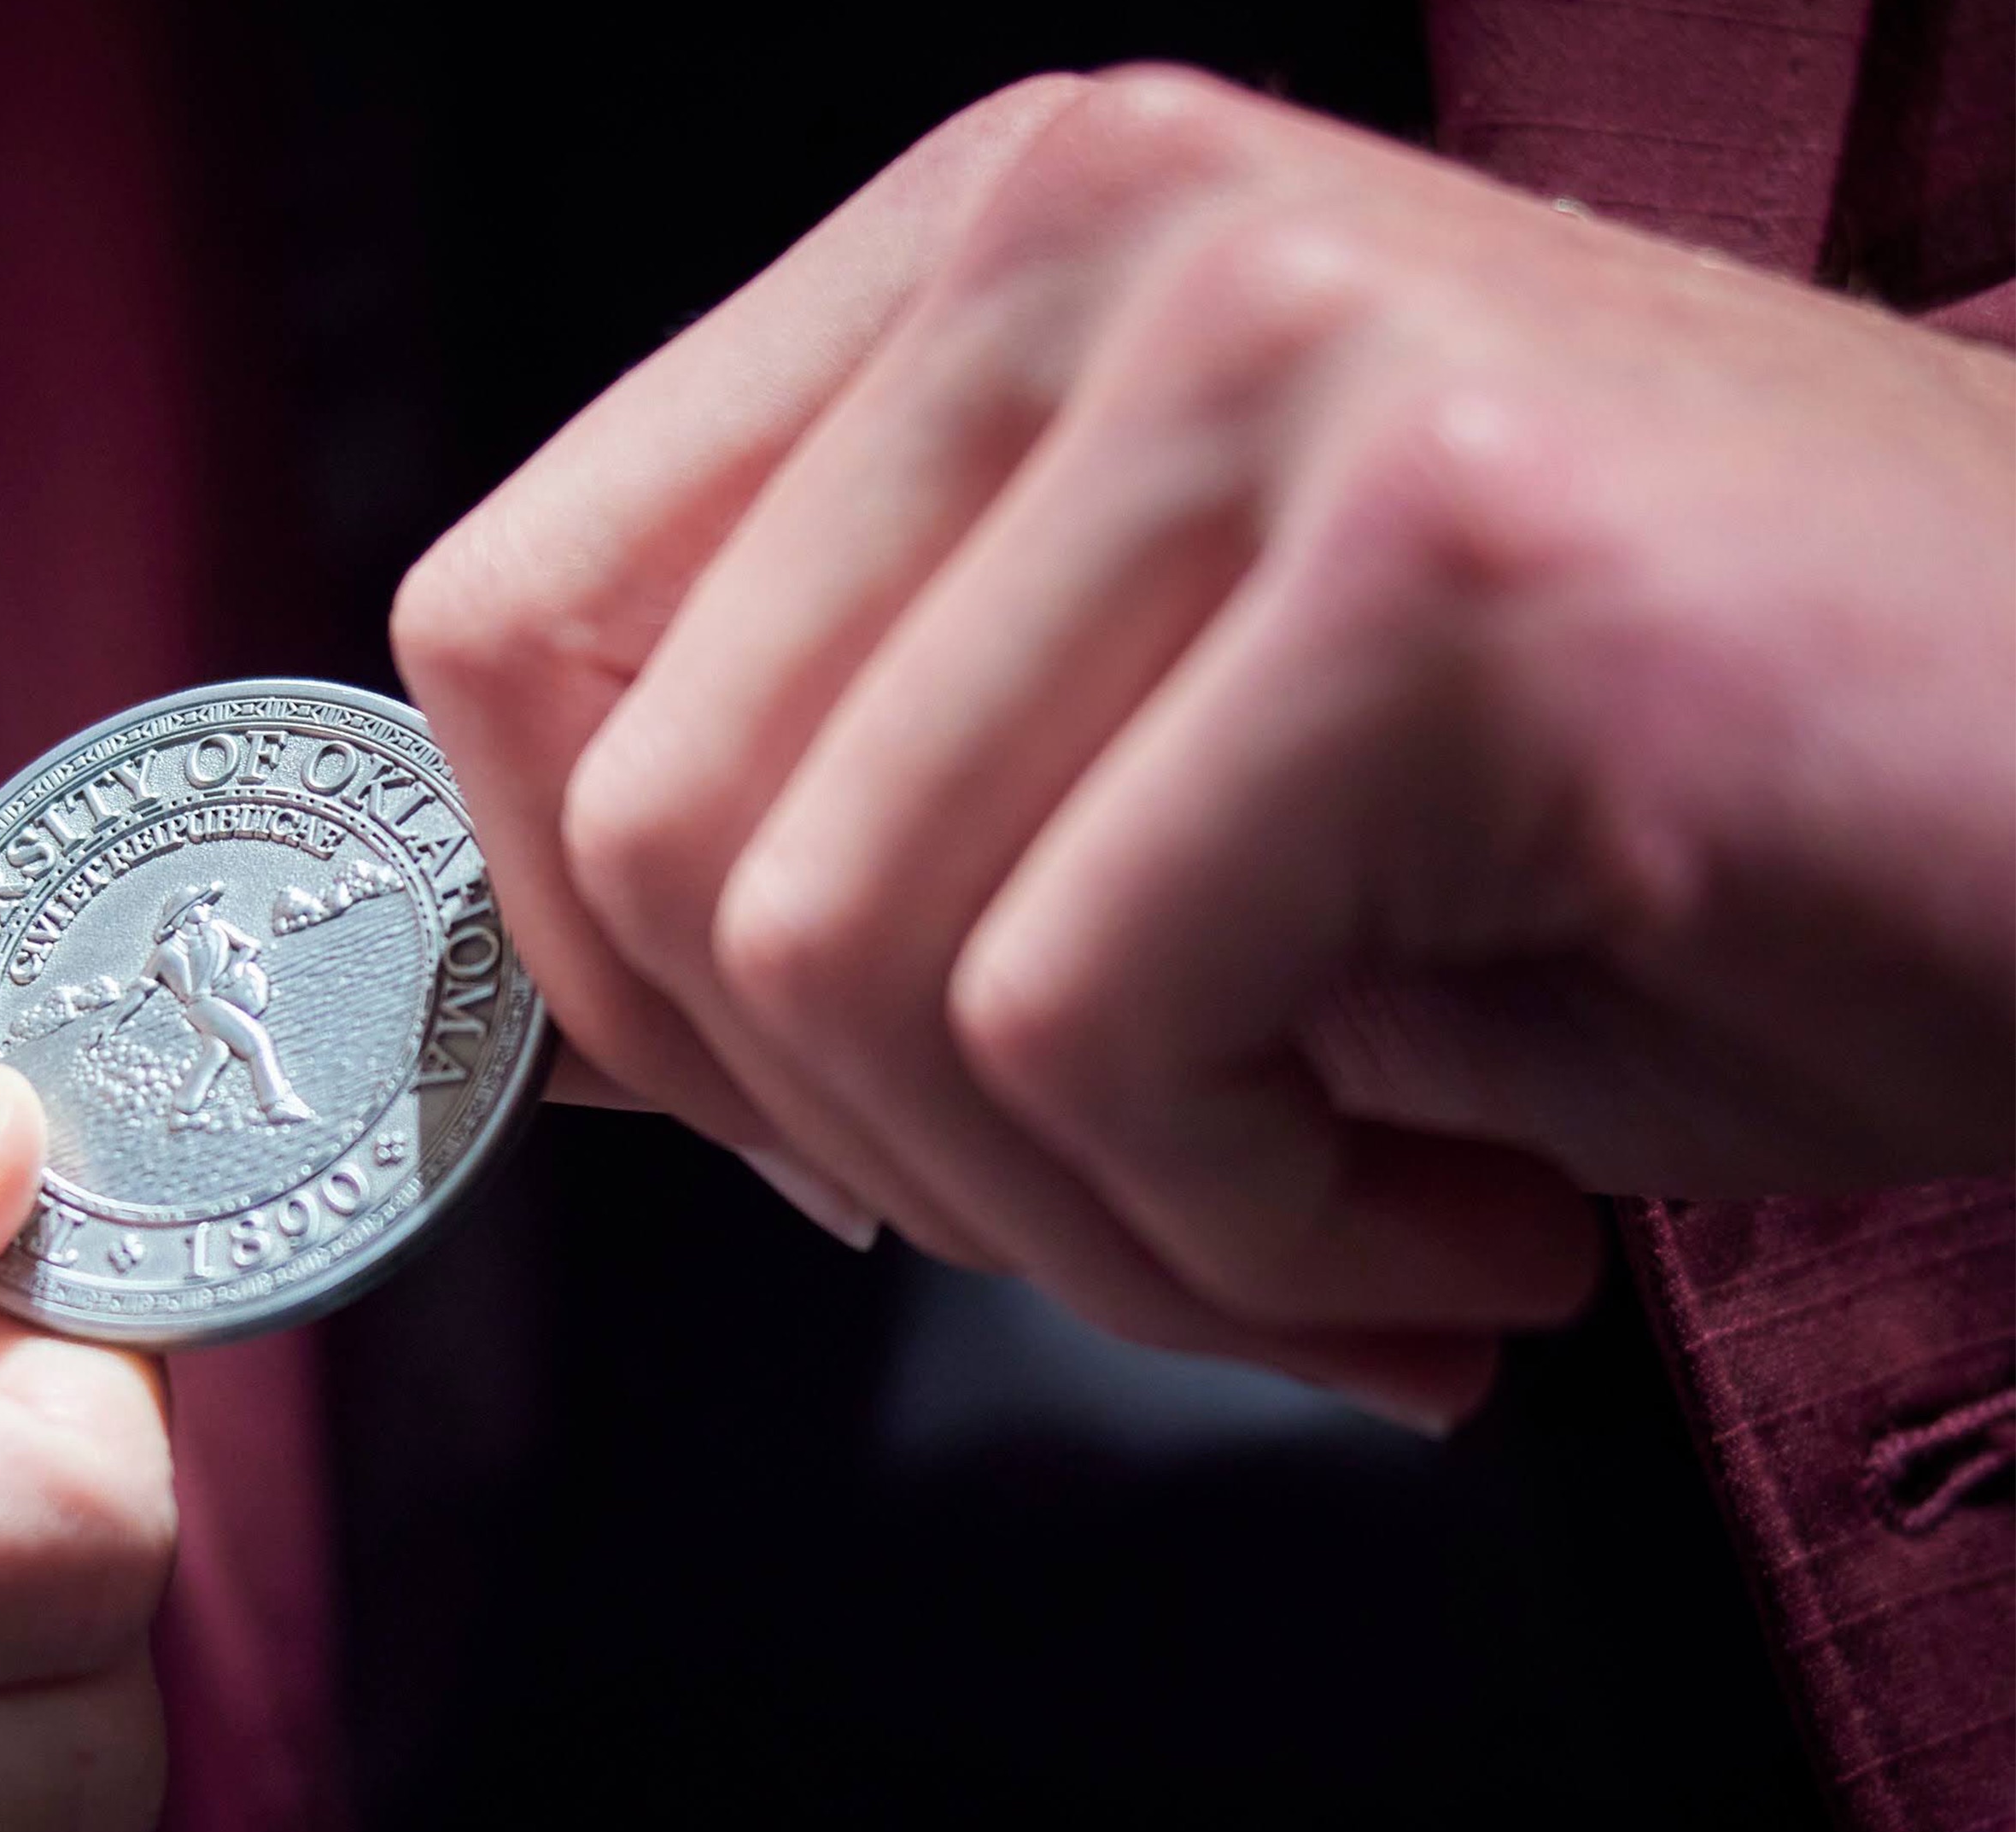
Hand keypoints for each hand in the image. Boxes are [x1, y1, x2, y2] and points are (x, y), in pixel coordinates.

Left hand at [395, 69, 2015, 1425]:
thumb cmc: (1674, 840)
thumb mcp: (1164, 810)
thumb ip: (849, 853)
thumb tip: (564, 1029)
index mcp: (979, 258)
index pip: (507, 628)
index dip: (581, 956)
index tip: (801, 1124)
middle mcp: (1092, 238)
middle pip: (656, 830)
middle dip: (874, 1154)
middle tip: (1152, 1222)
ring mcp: (1270, 359)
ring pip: (850, 959)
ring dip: (1087, 1230)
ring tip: (1344, 1238)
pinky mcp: (1434, 559)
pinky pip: (1094, 1033)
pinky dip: (1245, 1243)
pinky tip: (1459, 1238)